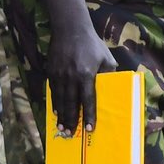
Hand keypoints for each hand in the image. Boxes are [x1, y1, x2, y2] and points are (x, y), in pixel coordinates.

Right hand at [46, 19, 116, 135]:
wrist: (70, 29)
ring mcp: (59, 75)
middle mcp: (71, 77)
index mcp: (87, 74)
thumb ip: (109, 73)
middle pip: (71, 103)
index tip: (89, 128)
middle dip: (72, 119)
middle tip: (71, 134)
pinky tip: (56, 111)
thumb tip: (112, 88)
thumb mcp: (106, 58)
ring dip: (61, 115)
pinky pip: (53, 91)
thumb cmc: (92, 44)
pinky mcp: (51, 72)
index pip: (88, 99)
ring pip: (60, 99)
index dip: (88, 115)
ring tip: (62, 128)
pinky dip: (54, 102)